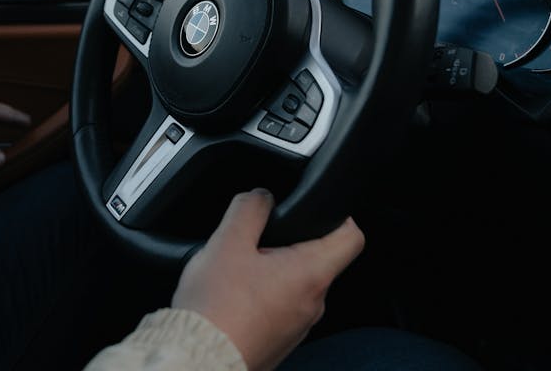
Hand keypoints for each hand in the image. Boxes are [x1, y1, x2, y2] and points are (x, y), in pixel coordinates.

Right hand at [172, 189, 364, 370]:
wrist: (198, 360)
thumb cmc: (215, 309)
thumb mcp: (227, 242)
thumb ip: (250, 208)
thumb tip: (262, 195)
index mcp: (310, 274)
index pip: (352, 237)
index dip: (338, 215)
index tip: (315, 210)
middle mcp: (313, 304)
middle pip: (317, 260)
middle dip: (290, 244)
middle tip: (256, 239)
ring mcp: (298, 327)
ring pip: (295, 285)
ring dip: (272, 272)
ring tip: (237, 270)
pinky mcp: (279, 341)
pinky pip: (279, 308)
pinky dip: (261, 297)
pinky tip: (233, 296)